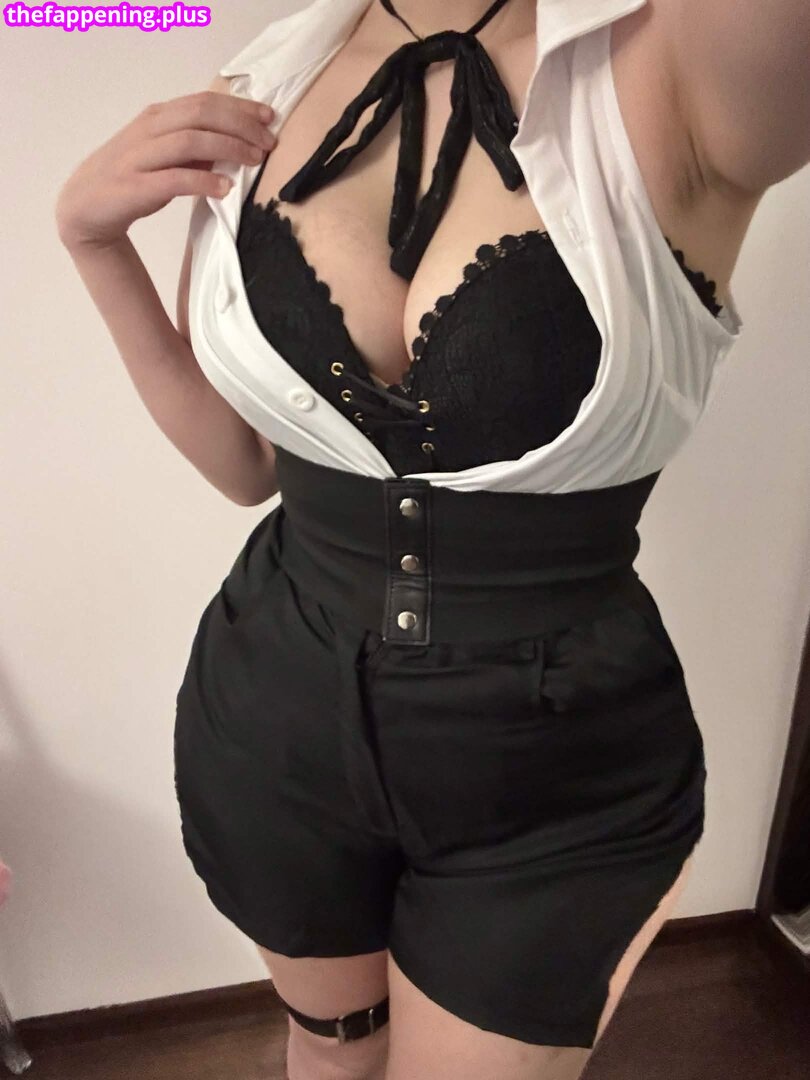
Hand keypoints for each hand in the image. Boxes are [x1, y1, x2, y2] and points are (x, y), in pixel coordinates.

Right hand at [54, 90, 276, 249]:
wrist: (87, 206)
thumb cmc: (134, 178)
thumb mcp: (167, 156)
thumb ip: (197, 149)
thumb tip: (237, 144)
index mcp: (158, 116)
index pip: (204, 101)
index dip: (240, 107)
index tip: (269, 118)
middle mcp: (149, 129)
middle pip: (201, 115)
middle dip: (240, 125)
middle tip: (269, 142)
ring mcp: (140, 156)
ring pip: (189, 140)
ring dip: (228, 148)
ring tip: (255, 160)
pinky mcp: (135, 186)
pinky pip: (174, 179)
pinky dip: (203, 182)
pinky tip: (225, 189)